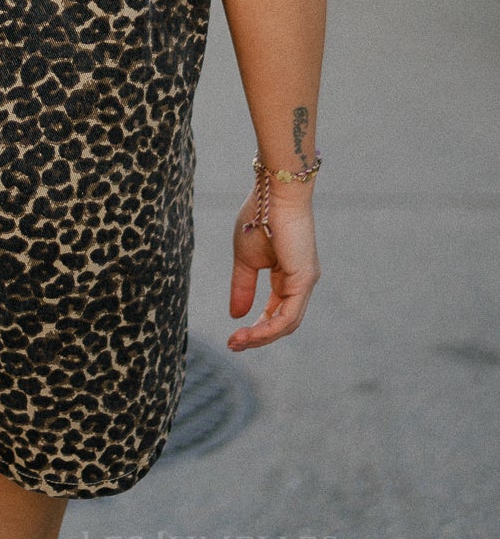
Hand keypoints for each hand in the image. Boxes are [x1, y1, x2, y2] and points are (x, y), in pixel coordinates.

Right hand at [227, 192, 319, 350]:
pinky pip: (289, 314)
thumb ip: (242, 287)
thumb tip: (236, 315)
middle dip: (257, 337)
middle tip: (232, 345)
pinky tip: (252, 332)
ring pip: (286, 323)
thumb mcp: (244, 258)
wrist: (274, 193)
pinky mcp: (305, 279)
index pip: (275, 312)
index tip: (232, 337)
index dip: (255, 328)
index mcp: (286, 277)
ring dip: (261, 336)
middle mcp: (300, 283)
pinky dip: (270, 327)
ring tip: (238, 341)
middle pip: (282, 323)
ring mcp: (305, 282)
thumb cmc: (259, 217)